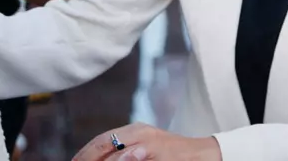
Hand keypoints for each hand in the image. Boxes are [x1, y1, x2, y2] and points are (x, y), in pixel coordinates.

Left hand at [73, 123, 221, 160]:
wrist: (203, 155)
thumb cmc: (172, 156)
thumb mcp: (146, 149)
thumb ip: (124, 152)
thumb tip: (100, 157)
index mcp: (135, 130)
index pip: (101, 139)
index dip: (84, 153)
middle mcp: (140, 133)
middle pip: (104, 144)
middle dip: (87, 157)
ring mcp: (149, 144)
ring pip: (117, 154)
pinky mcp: (158, 153)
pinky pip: (133, 157)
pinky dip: (123, 160)